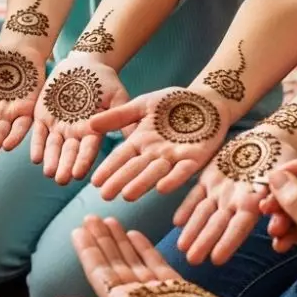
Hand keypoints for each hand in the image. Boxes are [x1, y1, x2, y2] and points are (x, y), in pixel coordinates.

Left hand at [30, 55, 127, 183]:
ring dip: (51, 160)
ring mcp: (59, 126)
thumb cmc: (105, 81)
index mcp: (93, 131)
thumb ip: (123, 117)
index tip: (80, 174)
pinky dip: (36, 145)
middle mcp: (75, 133)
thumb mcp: (118, 97)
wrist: (84, 65)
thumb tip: (137, 137)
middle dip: (66, 166)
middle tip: (62, 180)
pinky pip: (38, 133)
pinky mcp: (43, 117)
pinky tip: (35, 158)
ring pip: (53, 147)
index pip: (88, 149)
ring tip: (49, 173)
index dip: (83, 161)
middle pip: (70, 152)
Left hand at [52, 215, 250, 296]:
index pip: (98, 271)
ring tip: (109, 219)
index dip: (87, 250)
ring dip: (119, 241)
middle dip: (101, 240)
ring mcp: (156, 292)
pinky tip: (135, 233)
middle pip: (113, 262)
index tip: (77, 229)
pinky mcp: (176, 288)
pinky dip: (144, 248)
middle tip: (90, 215)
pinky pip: (154, 262)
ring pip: (132, 260)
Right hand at [90, 88, 229, 199]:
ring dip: (142, 184)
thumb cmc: (173, 102)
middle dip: (120, 181)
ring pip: (156, 172)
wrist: (206, 100)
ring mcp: (174, 157)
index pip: (121, 157)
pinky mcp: (196, 158)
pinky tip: (163, 188)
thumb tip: (90, 123)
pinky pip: (183, 170)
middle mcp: (155, 153)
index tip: (95, 181)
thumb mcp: (142, 104)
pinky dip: (174, 179)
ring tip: (127, 195)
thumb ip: (119, 116)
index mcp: (141, 141)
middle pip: (135, 168)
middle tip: (105, 196)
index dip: (109, 168)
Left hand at [173, 127, 296, 265]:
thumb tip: (268, 205)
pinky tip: (176, 222)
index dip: (228, 242)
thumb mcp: (282, 173)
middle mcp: (235, 200)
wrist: (269, 140)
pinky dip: (187, 207)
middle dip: (204, 241)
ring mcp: (221, 190)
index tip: (216, 260)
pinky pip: (196, 194)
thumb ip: (274, 191)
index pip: (239, 226)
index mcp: (255, 201)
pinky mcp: (210, 178)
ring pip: (204, 213)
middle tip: (190, 260)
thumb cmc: (281, 157)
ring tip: (181, 248)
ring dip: (193, 230)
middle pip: (218, 224)